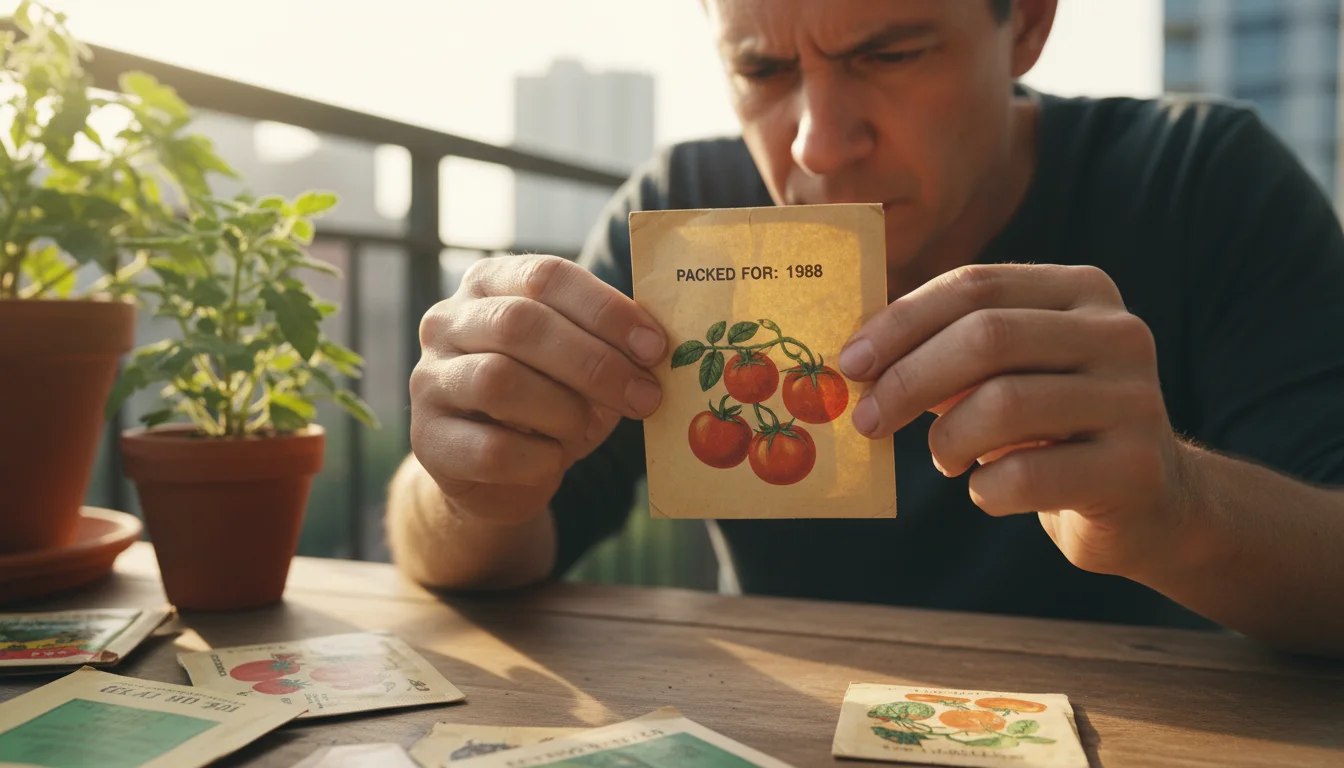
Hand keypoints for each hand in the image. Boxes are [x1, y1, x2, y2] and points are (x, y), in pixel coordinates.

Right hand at [411, 255, 665, 525]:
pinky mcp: (428, 440)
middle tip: (646, 396)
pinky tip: (554, 461)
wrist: (495, 473)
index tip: (654, 346)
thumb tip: (655, 349)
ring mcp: (429, 379)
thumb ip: (609, 347)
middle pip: (521, 324)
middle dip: (595, 363)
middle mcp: (447, 322)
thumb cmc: (548, 402)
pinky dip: (539, 459)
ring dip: (563, 410)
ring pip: (499, 380)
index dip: (606, 310)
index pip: (546, 276)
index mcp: (490, 284)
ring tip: (588, 428)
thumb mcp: (581, 365)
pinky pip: (492, 449)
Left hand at [838, 264, 1190, 578]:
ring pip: (1004, 404)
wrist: (1150, 502)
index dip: (902, 322)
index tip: (850, 362)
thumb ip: (946, 350)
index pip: (975, 285)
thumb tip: (856, 356)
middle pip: (986, 337)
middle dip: (908, 379)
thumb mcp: (1006, 373)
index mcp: (1081, 291)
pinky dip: (985, 490)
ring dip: (947, 440)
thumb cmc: (1051, 428)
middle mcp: (1118, 333)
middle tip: (867, 419)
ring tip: (943, 458)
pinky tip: (986, 492)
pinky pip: (1027, 476)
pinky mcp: (1136, 468)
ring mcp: (1135, 399)